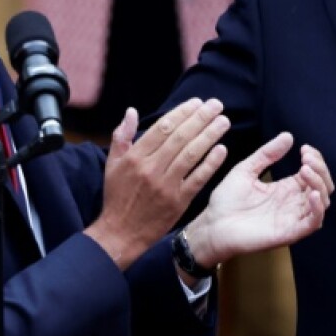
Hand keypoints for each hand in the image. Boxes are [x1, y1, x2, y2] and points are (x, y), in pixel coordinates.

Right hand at [85, 99, 229, 269]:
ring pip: (191, 154)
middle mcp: (151, 169)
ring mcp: (166, 185)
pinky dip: (210, 164)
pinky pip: (197, 179)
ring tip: (223, 121)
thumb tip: (131, 111)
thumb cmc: (117, 196)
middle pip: (180, 137)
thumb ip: (122, 136)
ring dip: (209, 136)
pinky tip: (222, 150)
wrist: (120, 233)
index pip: (162, 128)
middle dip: (200, 118)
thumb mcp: (112, 165)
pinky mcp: (178, 202)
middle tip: (216, 105)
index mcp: (135, 157)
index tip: (197, 103)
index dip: (182, 113)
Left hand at [183, 134, 333, 267]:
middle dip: (320, 169)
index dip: (315, 160)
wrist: (212, 225)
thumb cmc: (226, 201)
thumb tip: (288, 136)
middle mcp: (293, 203)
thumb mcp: (246, 170)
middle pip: (323, 187)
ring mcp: (292, 218)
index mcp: (286, 189)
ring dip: (320, 184)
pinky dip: (318, 209)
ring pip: (322, 203)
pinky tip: (312, 194)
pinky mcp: (288, 233)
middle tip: (307, 158)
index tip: (304, 149)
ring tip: (305, 170)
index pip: (313, 174)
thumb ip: (267, 154)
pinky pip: (313, 223)